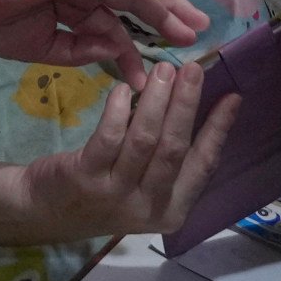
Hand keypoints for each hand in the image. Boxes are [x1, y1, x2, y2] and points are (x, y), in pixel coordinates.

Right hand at [0, 0, 206, 64]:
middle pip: (133, 6)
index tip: (148, 80)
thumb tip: (116, 52)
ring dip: (165, 4)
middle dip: (164, 22)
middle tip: (196, 40)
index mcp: (70, 8)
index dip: (132, 54)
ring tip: (194, 22)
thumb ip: (80, 50)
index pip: (112, 31)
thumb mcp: (43, 48)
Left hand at [14, 51, 238, 239]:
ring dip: (156, 100)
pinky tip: (123, 87)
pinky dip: (119, 109)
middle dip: (186, 105)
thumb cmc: (106, 191)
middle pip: (174, 149)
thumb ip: (169, 155)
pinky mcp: (86, 179)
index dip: (219, 129)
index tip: (233, 95)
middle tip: (192, 69)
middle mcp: (148, 207)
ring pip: (144, 141)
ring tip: (164, 69)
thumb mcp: (145, 184)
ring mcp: (116, 194)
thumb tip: (198, 103)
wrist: (47, 212)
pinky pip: (109, 137)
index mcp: (172, 210)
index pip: (203, 165)